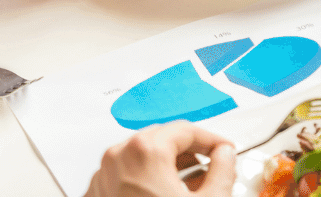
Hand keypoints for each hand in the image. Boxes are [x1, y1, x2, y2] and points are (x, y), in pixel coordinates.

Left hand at [84, 122, 235, 196]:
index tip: (225, 150)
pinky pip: (123, 174)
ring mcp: (102, 175)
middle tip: (211, 165)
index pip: (184, 130)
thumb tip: (224, 155)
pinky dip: (143, 179)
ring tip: (189, 186)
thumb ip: (222, 172)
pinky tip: (161, 196)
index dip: (210, 139)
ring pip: (138, 156)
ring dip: (165, 165)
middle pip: (159, 139)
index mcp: (146, 152)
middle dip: (187, 150)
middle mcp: (118, 156)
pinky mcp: (95, 193)